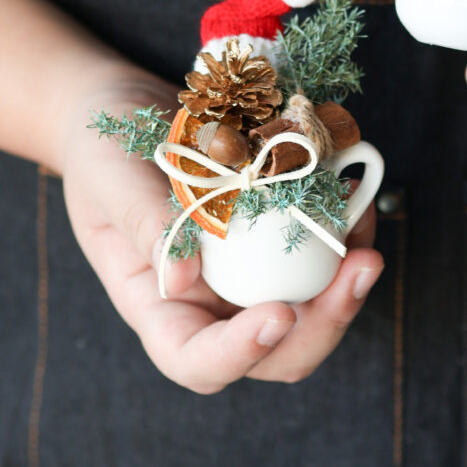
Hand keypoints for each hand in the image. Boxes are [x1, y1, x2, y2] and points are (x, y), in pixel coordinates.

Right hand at [61, 75, 383, 392]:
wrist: (123, 107)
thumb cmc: (102, 148)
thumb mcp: (109, 177)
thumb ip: (141, 224)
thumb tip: (183, 281)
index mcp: (156, 302)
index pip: (195, 359)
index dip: (240, 355)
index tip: (279, 316)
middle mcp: (207, 300)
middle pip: (274, 350)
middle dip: (325, 323)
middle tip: (360, 267)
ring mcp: (244, 271)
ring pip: (308, 307)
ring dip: (346, 281)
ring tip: (365, 228)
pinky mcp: (271, 237)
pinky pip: (317, 254)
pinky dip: (343, 232)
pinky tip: (355, 196)